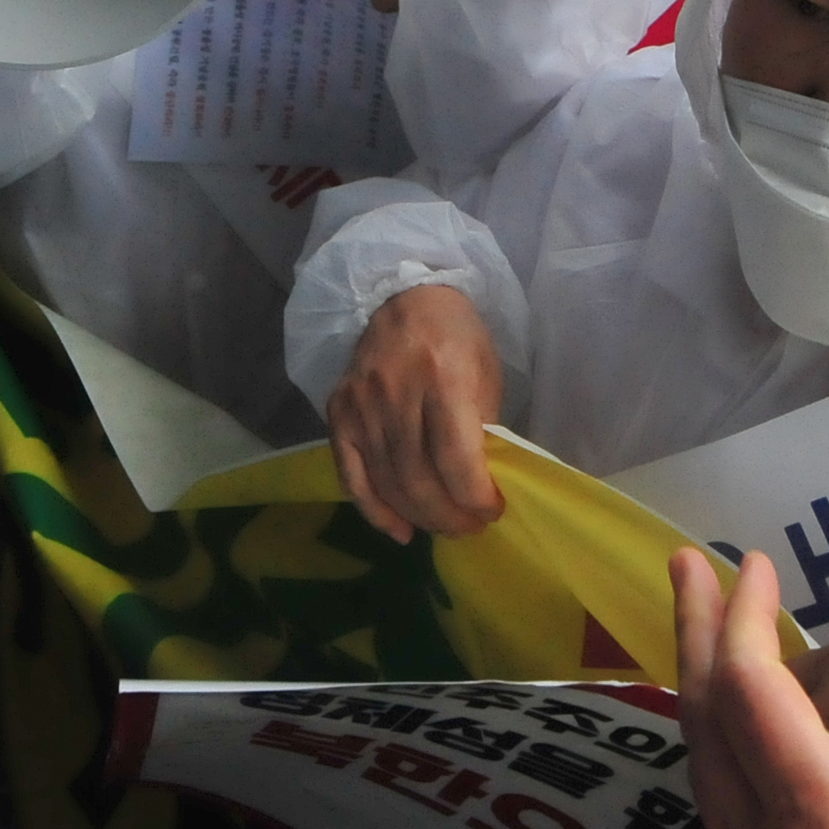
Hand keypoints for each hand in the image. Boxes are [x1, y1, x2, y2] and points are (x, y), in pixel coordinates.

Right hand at [326, 285, 504, 542]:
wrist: (404, 297)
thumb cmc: (457, 336)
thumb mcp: (485, 374)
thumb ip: (481, 430)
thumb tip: (479, 487)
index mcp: (442, 376)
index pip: (455, 458)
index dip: (475, 497)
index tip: (491, 511)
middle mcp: (395, 391)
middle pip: (418, 478)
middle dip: (449, 515)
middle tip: (470, 527)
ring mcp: (360, 404)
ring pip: (387, 483)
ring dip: (419, 516)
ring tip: (444, 526)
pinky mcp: (337, 413)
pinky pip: (352, 476)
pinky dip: (375, 511)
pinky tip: (401, 530)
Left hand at [675, 550, 828, 828]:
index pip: (757, 699)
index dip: (747, 620)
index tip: (753, 562)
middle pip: (708, 731)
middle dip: (698, 639)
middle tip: (689, 565)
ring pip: (706, 783)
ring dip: (700, 698)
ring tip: (702, 637)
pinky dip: (719, 761)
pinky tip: (741, 755)